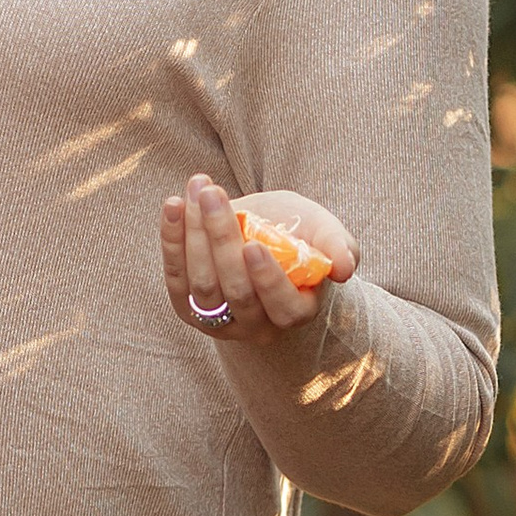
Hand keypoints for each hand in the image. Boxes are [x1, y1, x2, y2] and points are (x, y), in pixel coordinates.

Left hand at [163, 177, 356, 346]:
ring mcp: (219, 321)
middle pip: (235, 291)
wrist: (263, 237)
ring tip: (196, 190)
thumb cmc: (301, 236)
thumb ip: (338, 246)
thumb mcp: (323, 232)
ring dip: (193, 233)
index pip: (283, 308)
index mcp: (296, 312)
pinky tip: (174, 206)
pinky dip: (171, 240)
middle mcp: (256, 325)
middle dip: (221, 239)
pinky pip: (175, 278)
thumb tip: (345, 268)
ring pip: (201, 284)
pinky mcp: (187, 306)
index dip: (268, 280)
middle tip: (212, 193)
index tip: (254, 245)